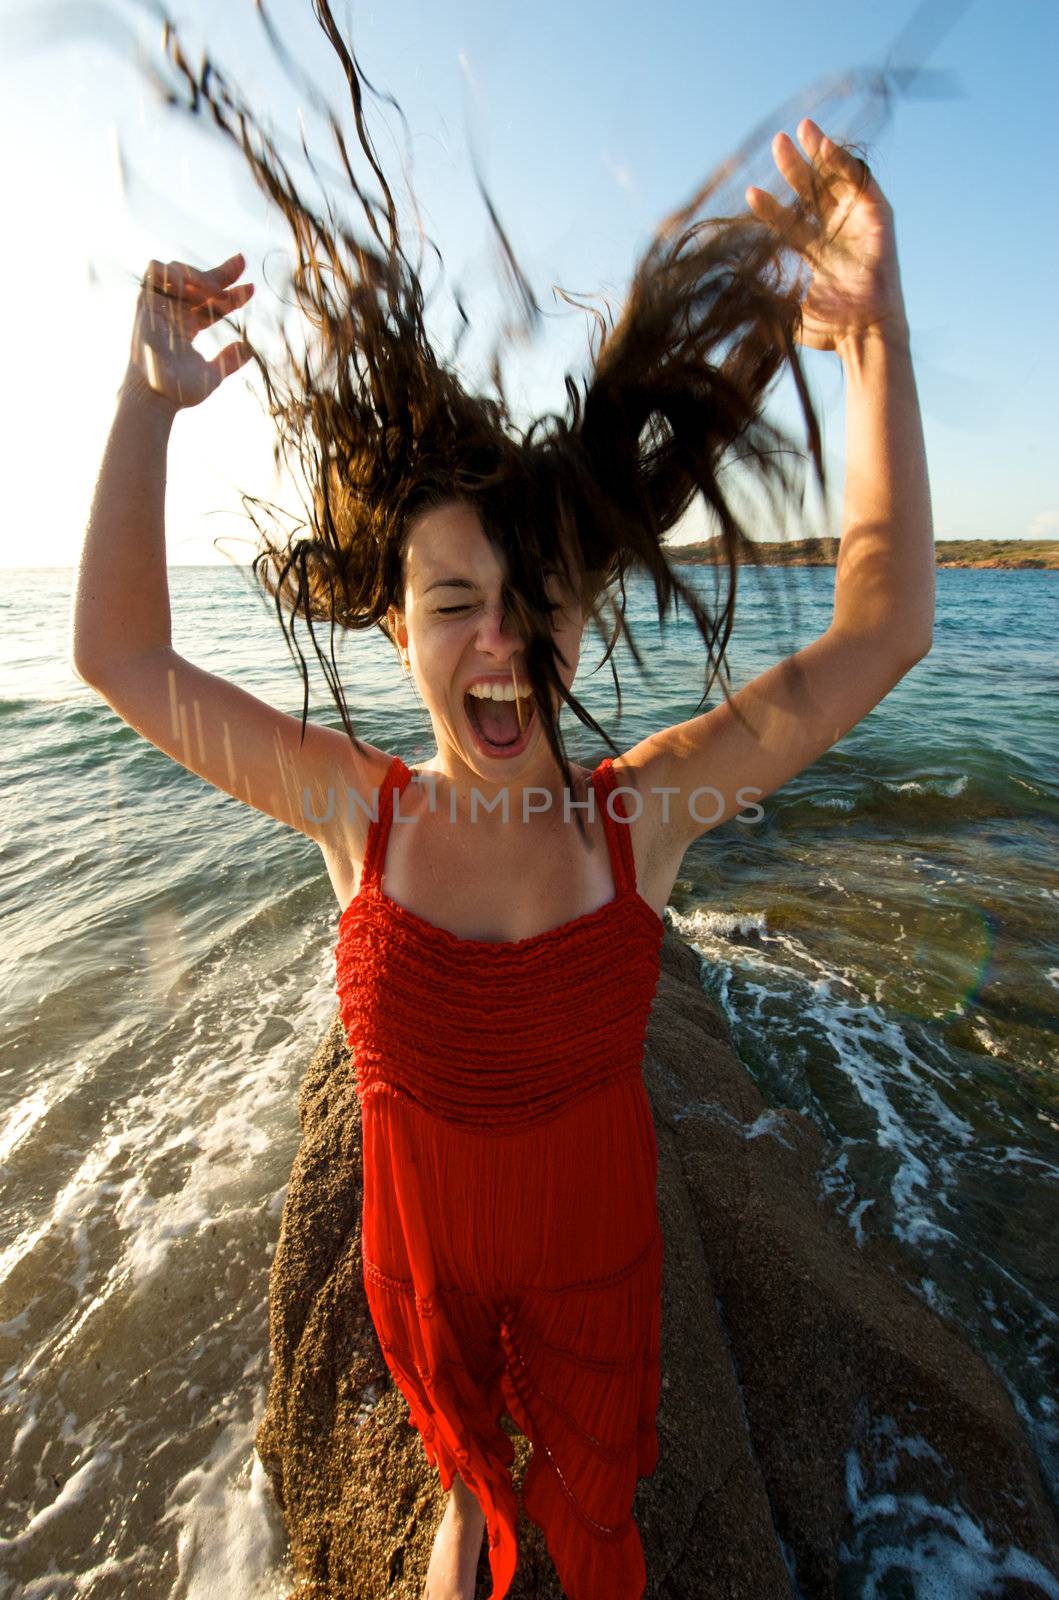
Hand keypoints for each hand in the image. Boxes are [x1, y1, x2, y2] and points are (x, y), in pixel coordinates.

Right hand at [125, 252, 254, 409]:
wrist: (157, 395)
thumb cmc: (180, 391)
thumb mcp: (214, 374)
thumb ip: (230, 360)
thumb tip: (249, 349)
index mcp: (189, 325)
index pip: (213, 303)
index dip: (233, 294)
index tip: (251, 288)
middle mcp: (175, 312)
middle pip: (199, 282)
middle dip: (222, 272)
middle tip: (241, 264)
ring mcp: (160, 305)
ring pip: (178, 271)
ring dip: (198, 274)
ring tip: (215, 292)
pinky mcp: (145, 302)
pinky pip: (153, 271)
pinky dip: (170, 271)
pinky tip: (187, 287)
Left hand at [746, 119, 907, 356]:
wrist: (864, 333)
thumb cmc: (830, 331)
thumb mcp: (786, 313)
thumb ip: (762, 304)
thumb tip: (727, 307)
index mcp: (817, 253)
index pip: (789, 222)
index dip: (770, 208)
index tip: (749, 193)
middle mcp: (837, 234)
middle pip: (813, 192)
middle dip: (795, 167)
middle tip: (777, 142)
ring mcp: (858, 223)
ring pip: (836, 180)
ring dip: (821, 153)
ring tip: (803, 129)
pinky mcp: (879, 217)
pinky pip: (862, 181)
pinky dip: (845, 163)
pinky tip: (827, 146)